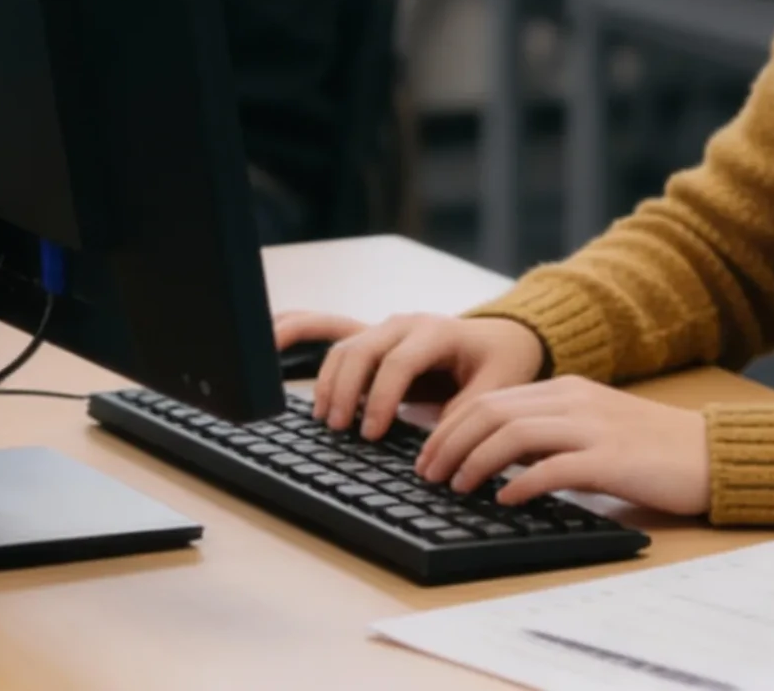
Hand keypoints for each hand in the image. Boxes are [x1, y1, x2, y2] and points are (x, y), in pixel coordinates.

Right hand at [278, 311, 544, 440]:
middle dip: (345, 390)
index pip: (398, 362)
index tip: (373, 435)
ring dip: (327, 381)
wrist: (501, 338)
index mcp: (437, 331)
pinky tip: (273, 345)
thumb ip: (467, 414)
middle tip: (340, 430)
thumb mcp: (498, 388)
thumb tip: (434, 450)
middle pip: (361, 350)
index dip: (381, 399)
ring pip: (342, 345)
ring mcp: (383, 326)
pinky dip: (298, 332)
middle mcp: (404, 323)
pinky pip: (326, 329)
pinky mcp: (371, 337)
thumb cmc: (501, 363)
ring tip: (325, 420)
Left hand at [415, 374, 711, 513]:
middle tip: (427, 475)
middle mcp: (574, 402)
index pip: (490, 399)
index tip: (428, 455)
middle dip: (449, 443)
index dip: (450, 426)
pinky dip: (521, 482)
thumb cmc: (653, 449)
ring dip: (474, 461)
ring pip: (512, 434)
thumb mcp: (593, 429)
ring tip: (455, 487)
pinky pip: (553, 467)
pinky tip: (504, 499)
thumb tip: (498, 459)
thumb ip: (550, 435)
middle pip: (491, 412)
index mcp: (566, 390)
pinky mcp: (612, 460)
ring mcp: (593, 428)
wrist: (712, 453)